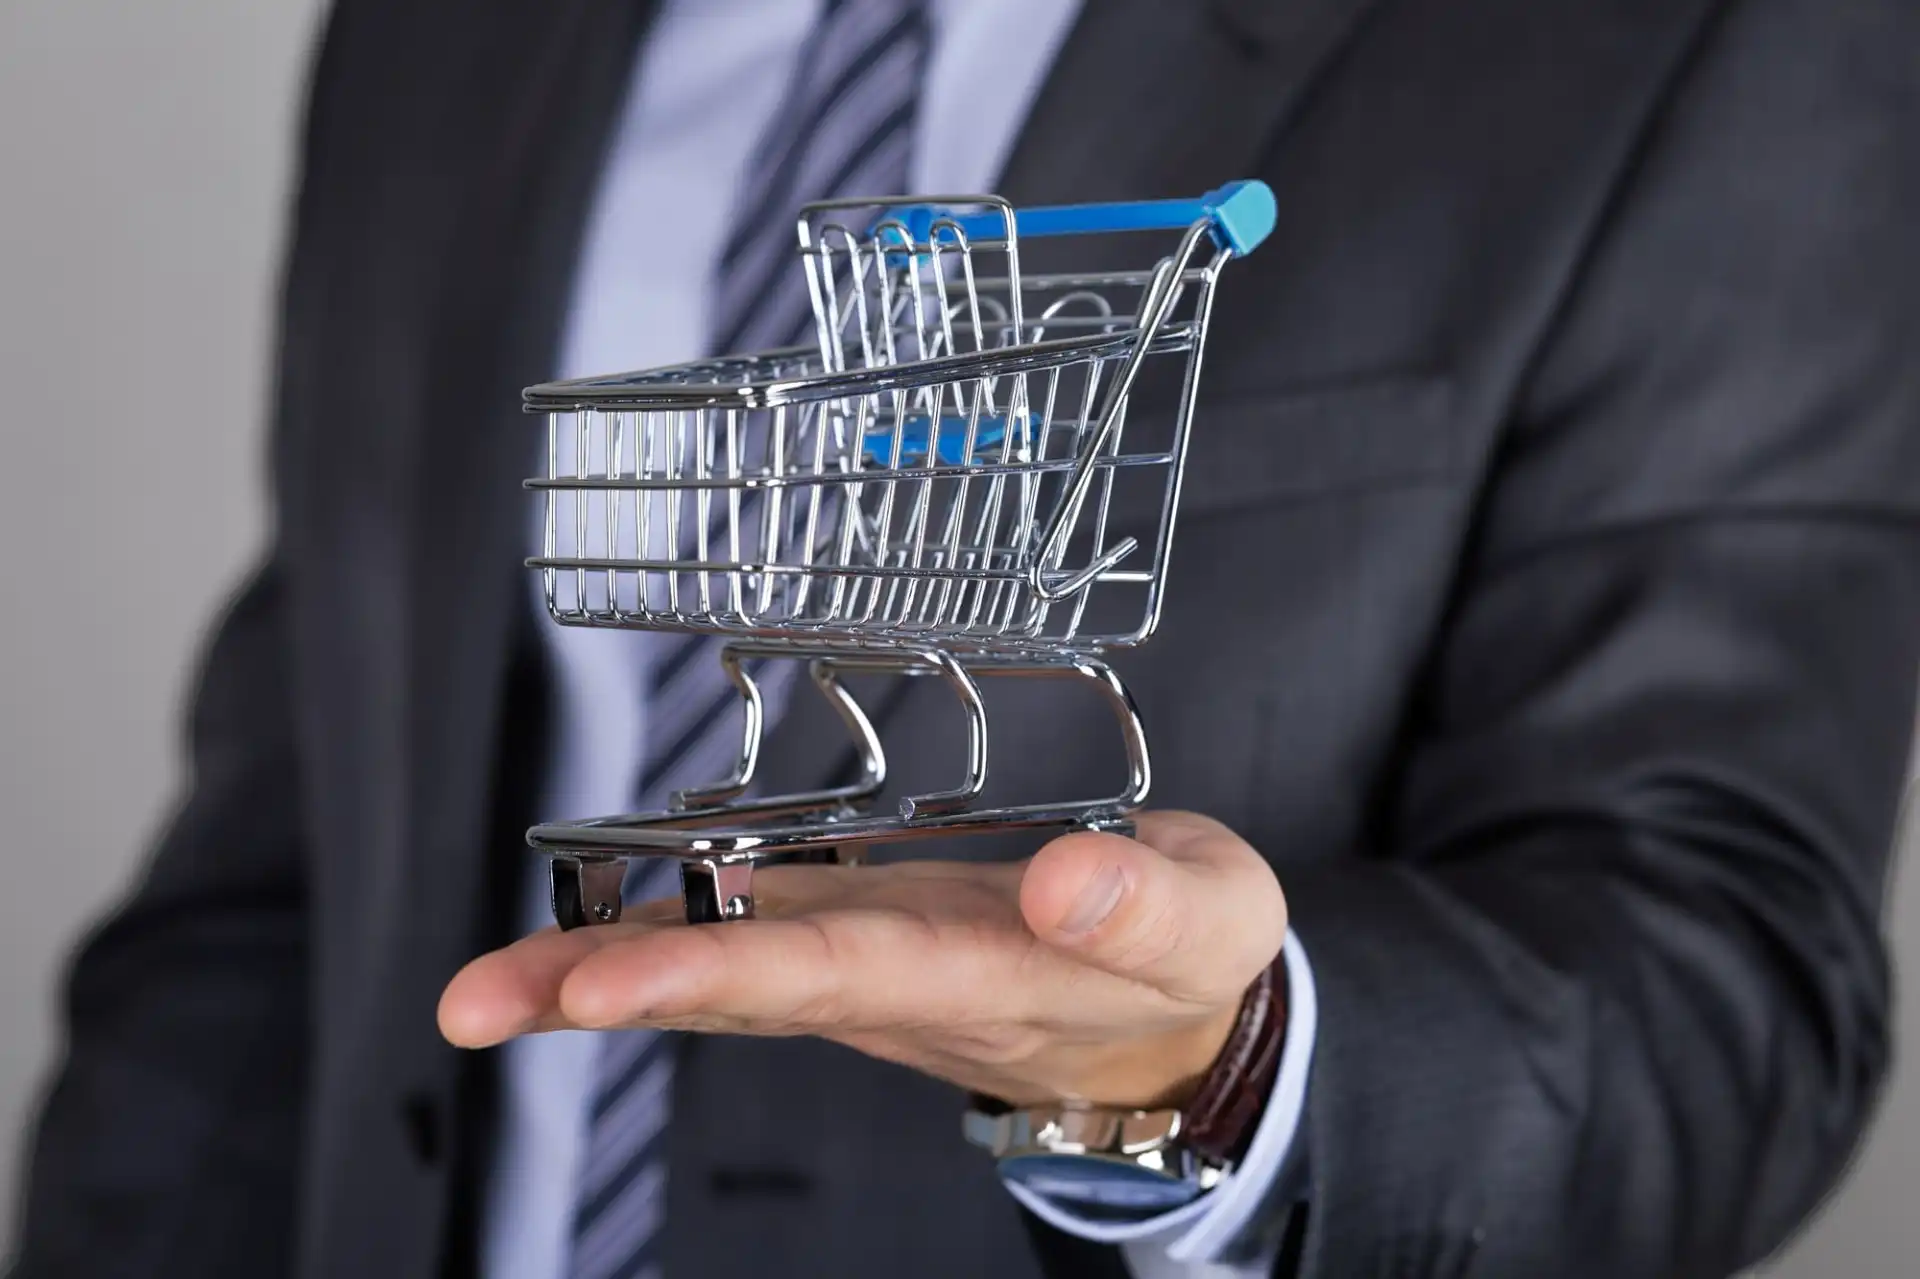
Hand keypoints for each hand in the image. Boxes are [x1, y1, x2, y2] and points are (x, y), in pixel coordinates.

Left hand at [439, 811, 1286, 1108]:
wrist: (1167, 1016)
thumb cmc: (1186, 957)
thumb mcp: (1212, 919)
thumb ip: (1146, 906)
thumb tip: (1065, 880)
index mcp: (984, 980)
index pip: (842, 976)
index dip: (723, 976)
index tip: (612, 984)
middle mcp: (898, 983)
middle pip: (742, 989)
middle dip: (613, 991)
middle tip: (482, 1001)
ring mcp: (866, 961)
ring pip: (723, 969)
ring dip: (599, 974)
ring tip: (480, 990)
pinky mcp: (857, 926)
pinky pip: (742, 933)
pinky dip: (653, 929)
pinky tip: (579, 917)